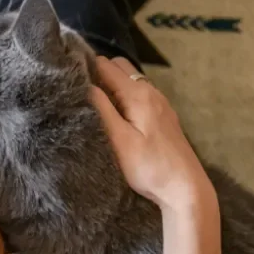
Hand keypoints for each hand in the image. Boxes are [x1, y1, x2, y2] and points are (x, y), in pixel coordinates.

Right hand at [89, 57, 214, 214]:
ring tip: (93, 103)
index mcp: (138, 94)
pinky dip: (123, 95)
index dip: (85, 67)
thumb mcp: (120, 140)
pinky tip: (116, 115)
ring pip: (130, 79)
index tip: (68, 79)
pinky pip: (139, 93)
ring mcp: (159, 102)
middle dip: (98, 72)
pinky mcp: (163, 115)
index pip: (106, 65)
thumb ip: (102, 110)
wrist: (185, 188)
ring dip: (111, 84)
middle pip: (119, 66)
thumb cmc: (149, 167)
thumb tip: (84, 85)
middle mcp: (151, 91)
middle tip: (79, 91)